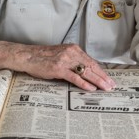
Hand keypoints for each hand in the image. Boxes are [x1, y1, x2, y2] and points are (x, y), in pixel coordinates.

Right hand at [0, 41, 115, 90]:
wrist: (26, 56)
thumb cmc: (42, 58)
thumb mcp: (61, 56)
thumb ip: (73, 62)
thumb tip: (85, 73)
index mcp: (73, 49)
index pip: (91, 61)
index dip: (101, 71)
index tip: (109, 79)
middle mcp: (71, 52)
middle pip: (91, 66)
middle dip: (103, 77)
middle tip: (111, 86)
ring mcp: (65, 60)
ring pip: (85, 71)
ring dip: (97, 81)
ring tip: (105, 88)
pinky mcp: (58, 68)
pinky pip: (74, 77)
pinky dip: (84, 83)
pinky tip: (91, 89)